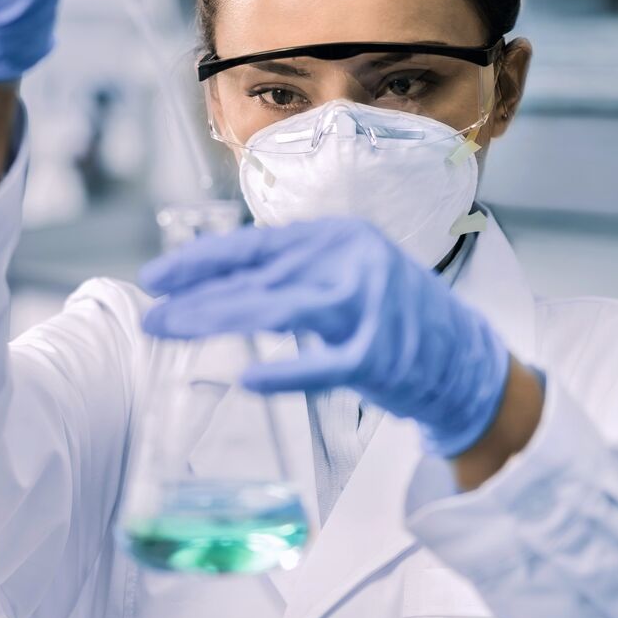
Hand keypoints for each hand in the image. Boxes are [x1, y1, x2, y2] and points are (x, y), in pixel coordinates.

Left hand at [138, 218, 511, 457]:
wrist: (465, 362)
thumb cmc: (392, 320)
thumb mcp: (341, 277)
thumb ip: (289, 275)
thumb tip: (213, 284)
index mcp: (336, 237)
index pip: (256, 245)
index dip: (202, 261)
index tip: (158, 276)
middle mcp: (352, 260)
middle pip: (259, 277)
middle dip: (197, 296)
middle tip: (152, 315)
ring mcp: (369, 306)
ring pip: (278, 310)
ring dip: (218, 320)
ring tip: (172, 330)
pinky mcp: (382, 356)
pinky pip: (323, 366)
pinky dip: (286, 373)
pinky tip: (249, 379)